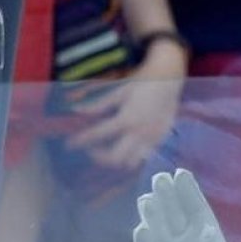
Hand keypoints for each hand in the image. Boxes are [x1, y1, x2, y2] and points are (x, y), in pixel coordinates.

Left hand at [67, 41, 186, 169]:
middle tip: (91, 149)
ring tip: (108, 150)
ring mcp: (151, 138)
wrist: (171, 79)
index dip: (80, 141)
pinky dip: (132, 157)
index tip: (69, 144)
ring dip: (116, 160)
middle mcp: (139, 132)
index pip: (97, 135)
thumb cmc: (143, 82)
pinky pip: (144, 156)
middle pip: (114, 158)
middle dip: (98, 157)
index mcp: (126, 119)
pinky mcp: (160, 139)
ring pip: (130, 162)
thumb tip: (75, 110)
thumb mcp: (119, 92)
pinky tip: (126, 148)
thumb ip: (98, 105)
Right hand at [135, 168, 240, 241]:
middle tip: (160, 178)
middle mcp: (186, 240)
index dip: (189, 191)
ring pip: (159, 227)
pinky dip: (143, 240)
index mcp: (207, 236)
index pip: (196, 208)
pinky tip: (142, 229)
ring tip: (148, 198)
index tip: (182, 173)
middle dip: (168, 196)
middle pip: (174, 213)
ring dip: (153, 213)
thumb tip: (204, 231)